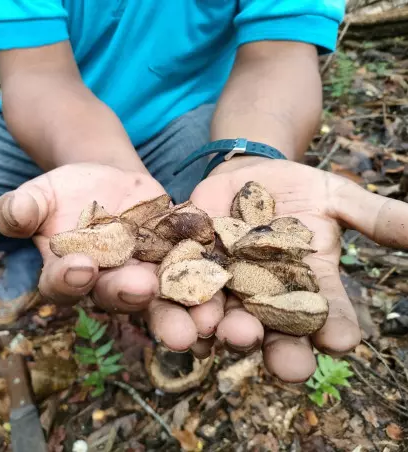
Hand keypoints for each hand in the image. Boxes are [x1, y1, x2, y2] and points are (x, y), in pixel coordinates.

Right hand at [0, 163, 225, 352]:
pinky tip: (224, 279)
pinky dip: (208, 278)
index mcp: (70, 275)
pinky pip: (193, 270)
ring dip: (180, 307)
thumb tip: (14, 213)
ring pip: (163, 297)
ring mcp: (148, 274)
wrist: (107, 182)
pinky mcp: (178, 258)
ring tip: (197, 314)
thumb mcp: (40, 194)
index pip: (64, 284)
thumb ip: (21, 208)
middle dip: (131, 296)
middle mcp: (111, 284)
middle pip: (120, 297)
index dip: (69, 279)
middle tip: (144, 290)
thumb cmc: (66, 192)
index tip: (80, 267)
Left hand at [189, 157, 407, 381]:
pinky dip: (185, 304)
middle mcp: (269, 299)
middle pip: (278, 333)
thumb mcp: (337, 198)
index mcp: (308, 288)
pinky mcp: (195, 269)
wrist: (249, 176)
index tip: (341, 340)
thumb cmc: (299, 191)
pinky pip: (189, 292)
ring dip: (230, 331)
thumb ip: (375, 218)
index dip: (336, 329)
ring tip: (230, 335)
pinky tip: (185, 316)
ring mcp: (230, 287)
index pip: (328, 317)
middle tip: (288, 364)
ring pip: (230, 319)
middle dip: (282, 350)